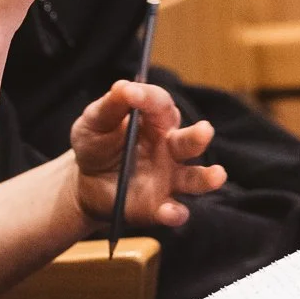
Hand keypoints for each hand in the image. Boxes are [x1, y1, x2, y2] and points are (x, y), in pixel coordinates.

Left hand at [71, 81, 224, 229]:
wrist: (82, 181)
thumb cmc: (95, 142)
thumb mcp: (94, 120)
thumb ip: (109, 106)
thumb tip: (122, 86)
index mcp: (155, 120)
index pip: (160, 104)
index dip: (148, 97)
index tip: (131, 93)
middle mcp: (169, 148)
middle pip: (189, 141)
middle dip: (198, 136)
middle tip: (205, 130)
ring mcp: (168, 179)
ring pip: (194, 178)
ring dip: (206, 178)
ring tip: (217, 175)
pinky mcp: (159, 206)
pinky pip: (173, 211)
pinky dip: (175, 213)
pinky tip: (170, 212)